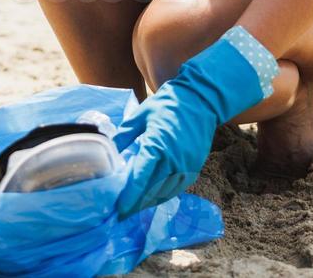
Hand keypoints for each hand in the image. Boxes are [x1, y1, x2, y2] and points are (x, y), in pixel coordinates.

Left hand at [113, 26, 277, 216]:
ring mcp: (186, 166)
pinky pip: (176, 188)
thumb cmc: (168, 103)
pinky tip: (152, 197)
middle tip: (121, 213)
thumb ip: (125, 134)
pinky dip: (163, 195)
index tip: (118, 209)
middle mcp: (173, 160)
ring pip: (165, 193)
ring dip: (149, 202)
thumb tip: (111, 150)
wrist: (201, 99)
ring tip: (134, 207)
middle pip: (151, 191)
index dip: (129, 196)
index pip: (140, 178)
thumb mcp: (142, 114)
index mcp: (157, 146)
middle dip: (136, 204)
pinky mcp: (193, 167)